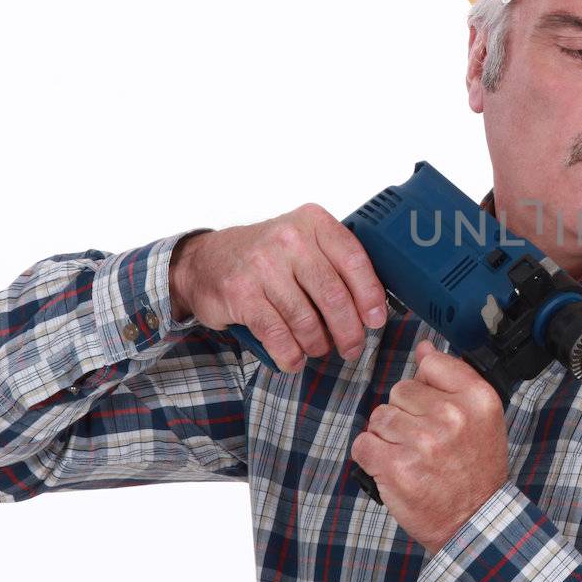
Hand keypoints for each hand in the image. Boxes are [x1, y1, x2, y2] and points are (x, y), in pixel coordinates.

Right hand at [168, 204, 386, 372]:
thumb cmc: (266, 257)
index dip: (370, 296)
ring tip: (320, 349)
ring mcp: (262, 265)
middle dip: (348, 330)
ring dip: (318, 344)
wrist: (205, 260)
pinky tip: (295, 359)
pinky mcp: (241, 293)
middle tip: (352, 347)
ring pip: (306, 319)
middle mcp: (289, 238)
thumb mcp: (304, 244)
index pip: (354, 260)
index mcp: (313, 222)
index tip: (376, 320)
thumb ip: (336, 263)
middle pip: (333, 295)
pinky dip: (290, 354)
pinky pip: (277, 334)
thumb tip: (373, 306)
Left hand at [351, 339, 509, 551]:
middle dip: (405, 413)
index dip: (426, 386)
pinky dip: (371, 456)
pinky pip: (363, 443)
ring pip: (379, 417)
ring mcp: (422, 441)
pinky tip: (393, 468)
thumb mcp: (482, 418)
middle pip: (400, 390)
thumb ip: (454, 379)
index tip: (432, 406)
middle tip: (426, 441)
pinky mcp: (395, 467)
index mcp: (476, 398)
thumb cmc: (476, 471)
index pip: (431, 363)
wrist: (474, 521)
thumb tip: (424, 348)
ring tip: (412, 457)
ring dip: (388, 437)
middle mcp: (451, 416)